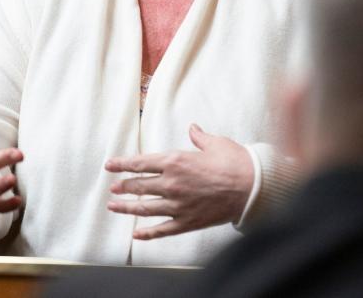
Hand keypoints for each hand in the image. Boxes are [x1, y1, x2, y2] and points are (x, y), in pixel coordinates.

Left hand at [104, 124, 253, 239]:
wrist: (253, 188)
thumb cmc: (235, 162)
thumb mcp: (215, 143)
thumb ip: (199, 137)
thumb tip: (193, 128)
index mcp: (175, 162)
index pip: (140, 163)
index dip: (122, 164)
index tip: (110, 165)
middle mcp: (172, 184)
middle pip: (139, 186)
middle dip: (123, 186)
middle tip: (113, 187)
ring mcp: (178, 205)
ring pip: (144, 208)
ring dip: (126, 207)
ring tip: (113, 206)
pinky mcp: (188, 222)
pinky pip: (162, 230)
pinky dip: (147, 233)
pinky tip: (136, 234)